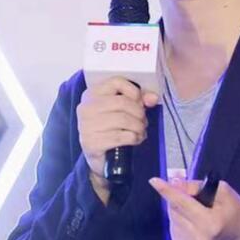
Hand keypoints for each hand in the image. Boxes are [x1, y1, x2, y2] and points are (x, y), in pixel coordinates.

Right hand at [76, 77, 158, 201]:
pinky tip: (135, 139)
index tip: (140, 101)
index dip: (134, 91)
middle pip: (123, 102)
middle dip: (139, 113)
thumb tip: (153, 98)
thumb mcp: (122, 111)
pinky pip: (121, 136)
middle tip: (143, 121)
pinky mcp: (91, 142)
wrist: (99, 157)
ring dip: (139, 127)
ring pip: (124, 120)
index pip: (116, 82)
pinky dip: (134, 138)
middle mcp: (86, 108)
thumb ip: (138, 100)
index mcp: (91, 94)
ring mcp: (86, 126)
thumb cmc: (110, 129)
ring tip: (141, 131)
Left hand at [149, 176, 239, 239]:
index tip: (154, 181)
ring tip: (196, 212)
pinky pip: (172, 226)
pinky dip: (179, 220)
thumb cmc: (234, 212)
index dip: (167, 190)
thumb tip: (175, 182)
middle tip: (193, 196)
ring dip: (179, 209)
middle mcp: (197, 237)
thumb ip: (198, 186)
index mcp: (209, 223)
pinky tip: (192, 222)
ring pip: (172, 217)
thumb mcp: (223, 192)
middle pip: (174, 208)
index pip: (182, 202)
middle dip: (178, 197)